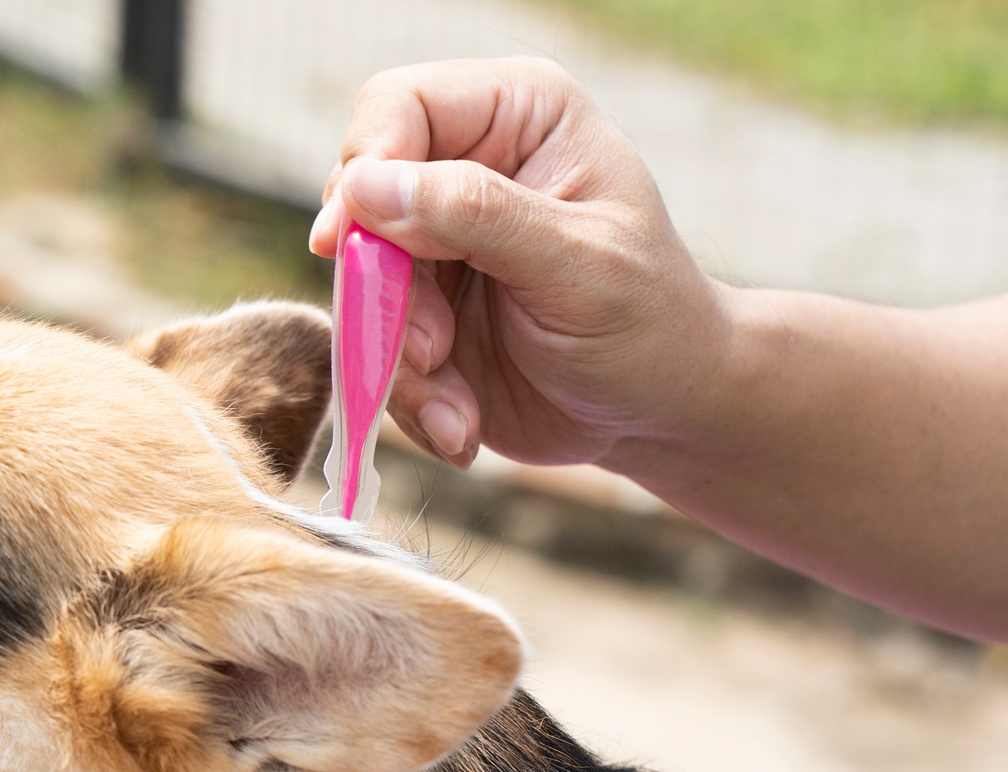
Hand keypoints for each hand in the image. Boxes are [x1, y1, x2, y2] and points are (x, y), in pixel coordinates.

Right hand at [313, 58, 729, 468]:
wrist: (656, 413)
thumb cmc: (646, 322)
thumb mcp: (576, 264)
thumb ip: (476, 214)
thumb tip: (365, 186)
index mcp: (516, 117)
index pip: (398, 108)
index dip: (366, 168)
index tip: (351, 241)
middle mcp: (464, 168)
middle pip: (358, 205)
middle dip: (385, 294)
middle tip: (435, 352)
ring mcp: (433, 245)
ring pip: (356, 289)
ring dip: (398, 365)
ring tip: (458, 414)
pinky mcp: (417, 312)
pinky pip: (369, 349)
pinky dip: (409, 399)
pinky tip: (460, 426)